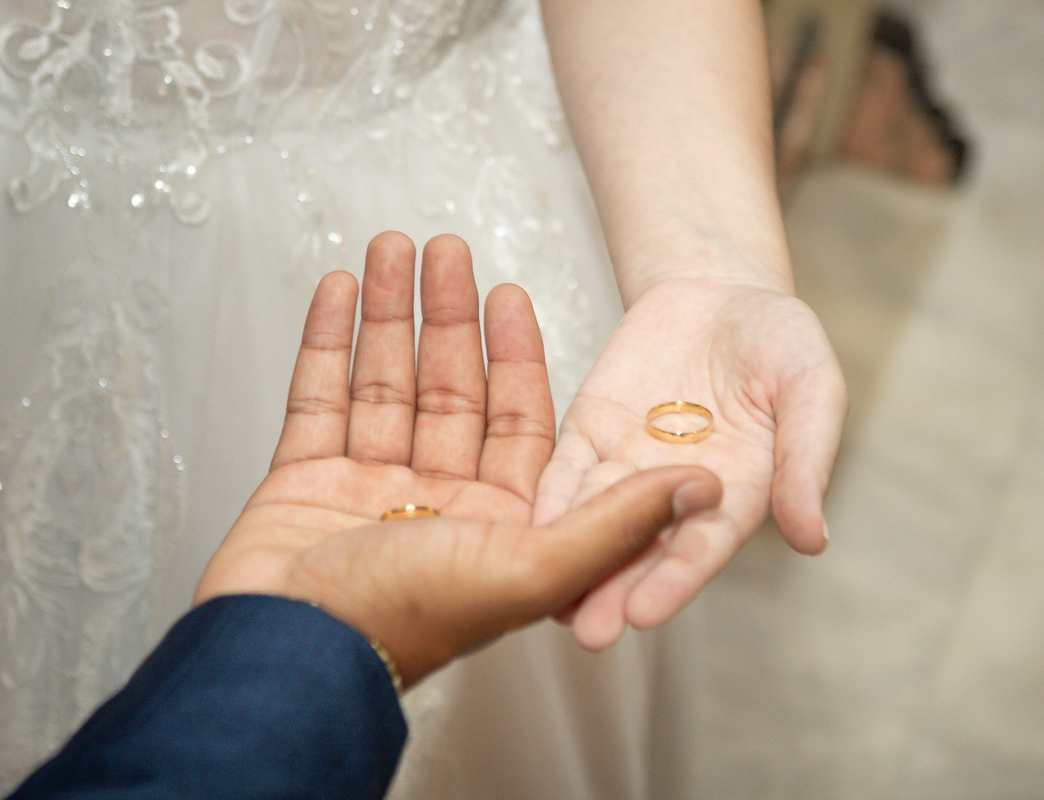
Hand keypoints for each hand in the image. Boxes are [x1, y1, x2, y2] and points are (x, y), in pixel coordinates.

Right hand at [194, 232, 721, 686]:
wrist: (282, 656)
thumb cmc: (403, 619)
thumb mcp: (528, 565)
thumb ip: (617, 522)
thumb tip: (703, 489)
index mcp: (496, 525)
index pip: (517, 420)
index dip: (516, 353)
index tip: (512, 291)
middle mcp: (436, 505)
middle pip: (449, 391)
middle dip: (448, 316)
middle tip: (446, 247)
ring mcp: (366, 491)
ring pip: (386, 385)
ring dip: (389, 315)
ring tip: (391, 245)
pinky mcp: (302, 483)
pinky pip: (320, 399)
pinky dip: (328, 344)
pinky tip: (340, 291)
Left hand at [534, 277, 846, 649]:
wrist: (722, 294)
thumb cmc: (781, 344)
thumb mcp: (812, 387)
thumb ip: (808, 458)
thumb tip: (812, 540)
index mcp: (737, 494)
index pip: (702, 546)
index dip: (675, 580)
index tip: (645, 614)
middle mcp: (677, 493)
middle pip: (642, 548)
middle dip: (614, 589)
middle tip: (588, 631)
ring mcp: (628, 464)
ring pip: (596, 518)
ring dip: (573, 556)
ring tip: (548, 597)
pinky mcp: (590, 431)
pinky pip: (564, 468)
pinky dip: (547, 497)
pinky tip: (523, 525)